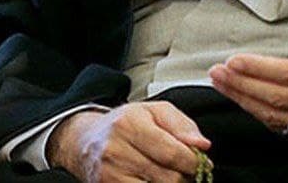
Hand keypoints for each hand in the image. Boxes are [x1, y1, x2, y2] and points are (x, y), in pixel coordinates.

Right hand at [46, 101, 210, 181]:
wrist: (85, 141)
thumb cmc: (125, 123)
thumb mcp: (155, 111)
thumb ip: (183, 126)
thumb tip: (202, 145)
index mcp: (130, 124)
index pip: (173, 153)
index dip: (194, 162)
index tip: (200, 161)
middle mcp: (116, 150)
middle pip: (167, 177)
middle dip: (184, 176)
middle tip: (187, 169)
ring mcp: (109, 174)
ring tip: (170, 173)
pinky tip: (155, 180)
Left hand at [208, 9, 287, 139]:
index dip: (262, 69)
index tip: (236, 60)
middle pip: (280, 97)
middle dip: (244, 84)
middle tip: (219, 71)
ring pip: (277, 115)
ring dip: (244, 100)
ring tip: (221, 83)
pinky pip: (281, 126)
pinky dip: (256, 112)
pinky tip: (240, 97)